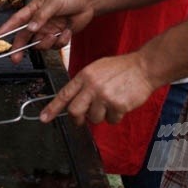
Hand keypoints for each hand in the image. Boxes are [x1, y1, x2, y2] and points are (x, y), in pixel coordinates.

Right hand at [0, 0, 92, 62]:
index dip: (7, 28)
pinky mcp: (59, 36)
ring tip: (56, 34)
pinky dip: (62, 41)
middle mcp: (39, 22)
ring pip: (40, 44)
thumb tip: (31, 28)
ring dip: (47, 43)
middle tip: (15, 58)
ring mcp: (48, 30)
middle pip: (25, 37)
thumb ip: (41, 16)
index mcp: (34, 10)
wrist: (89, 2)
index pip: (17, 20)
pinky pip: (55, 46)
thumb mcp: (53, 2)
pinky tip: (68, 31)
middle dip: (19, 48)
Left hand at [40, 52, 155, 125]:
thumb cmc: (121, 68)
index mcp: (84, 76)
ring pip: (94, 118)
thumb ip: (84, 84)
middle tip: (82, 120)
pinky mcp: (117, 105)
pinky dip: (115, 116)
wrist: (143, 67)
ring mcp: (104, 96)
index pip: (64, 94)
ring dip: (101, 116)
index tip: (44, 118)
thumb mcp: (97, 69)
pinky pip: (111, 120)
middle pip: (75, 111)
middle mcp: (92, 86)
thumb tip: (74, 101)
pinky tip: (121, 104)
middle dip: (77, 119)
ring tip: (110, 103)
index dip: (52, 108)